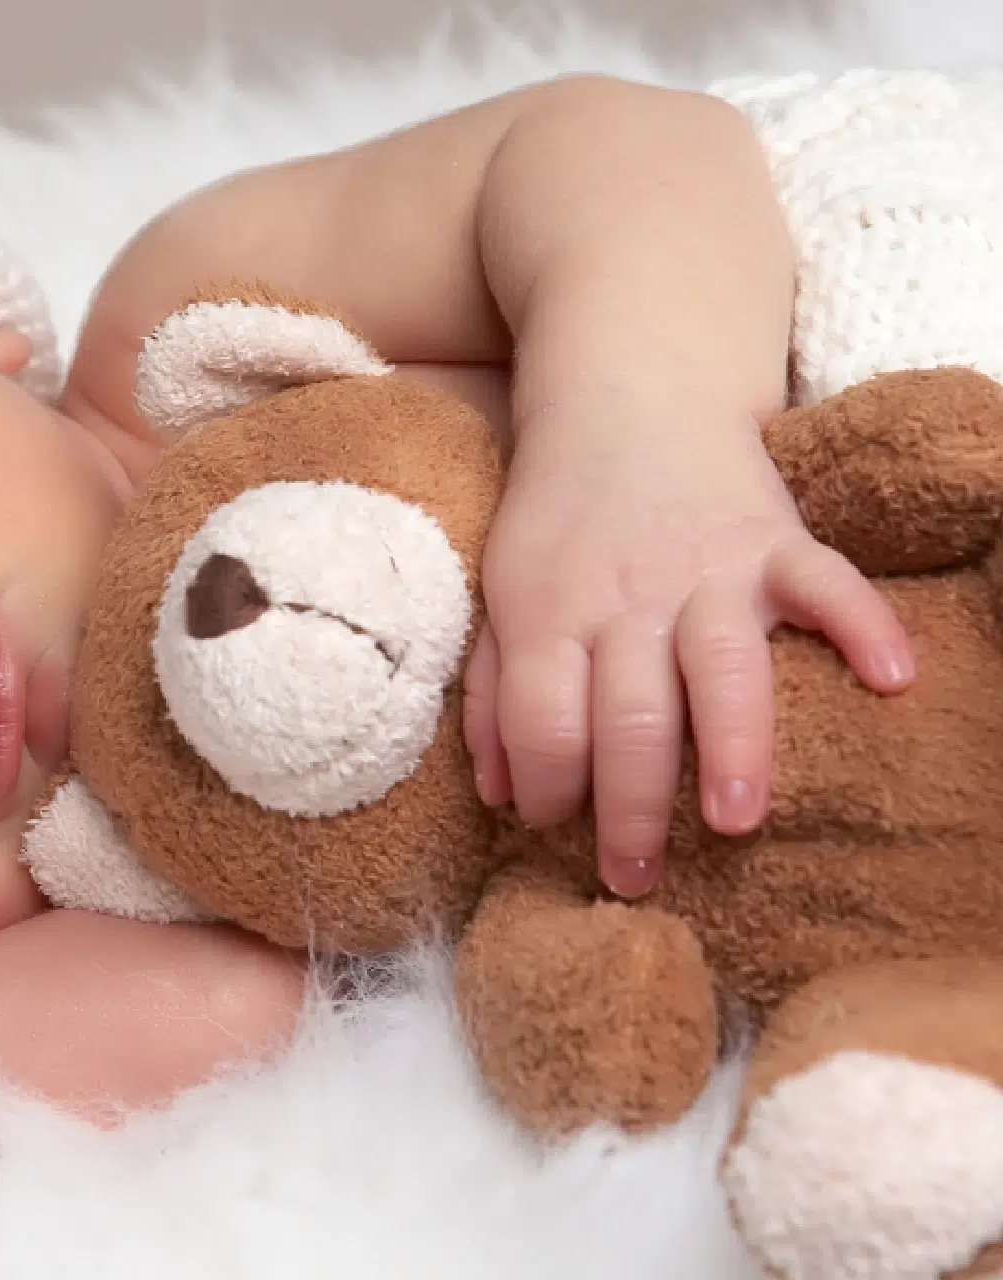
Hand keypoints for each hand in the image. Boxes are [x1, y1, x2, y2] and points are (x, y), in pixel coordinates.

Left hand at [462, 387, 914, 897]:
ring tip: (737, 821)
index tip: (553, 827)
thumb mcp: (501, 593)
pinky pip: (827, 582)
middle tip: (636, 875)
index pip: (541, 717)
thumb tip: (497, 793)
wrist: (624, 399)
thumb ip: (494, 691)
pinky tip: (893, 680)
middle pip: (626, 714)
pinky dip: (865, 625)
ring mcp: (707, 570)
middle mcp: (627, 599)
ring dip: (731, 746)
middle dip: (630, 806)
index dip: (544, 783)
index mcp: (549, 614)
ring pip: (721, 666)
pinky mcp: (775, 540)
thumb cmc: (557, 517)